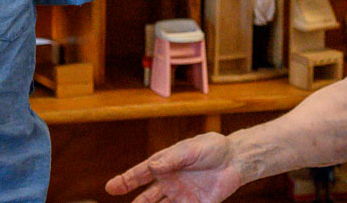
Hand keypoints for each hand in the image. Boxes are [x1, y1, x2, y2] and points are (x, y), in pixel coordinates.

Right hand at [105, 133, 243, 202]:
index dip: (125, 181)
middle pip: (147, 198)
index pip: (140, 174)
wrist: (235, 159)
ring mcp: (181, 196)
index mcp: (164, 164)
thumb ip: (172, 159)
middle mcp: (169, 182)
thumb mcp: (191, 150)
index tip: (111, 188)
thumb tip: (152, 166)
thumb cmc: (211, 148)